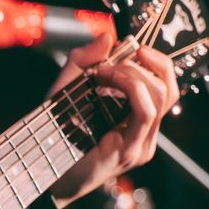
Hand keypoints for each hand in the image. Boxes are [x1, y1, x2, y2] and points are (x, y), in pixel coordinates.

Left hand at [49, 36, 179, 205]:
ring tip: (106, 70)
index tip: (129, 47)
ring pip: (161, 97)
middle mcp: (145, 133)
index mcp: (137, 120)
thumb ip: (83, 62)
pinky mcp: (131, 152)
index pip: (164, 85)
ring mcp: (142, 144)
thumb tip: (107, 37)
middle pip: (169, 88)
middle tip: (114, 59)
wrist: (39, 171)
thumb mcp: (65, 89)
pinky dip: (131, 88)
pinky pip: (145, 112)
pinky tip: (109, 79)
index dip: (154, 61)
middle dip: (146, 63)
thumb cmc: (53, 134)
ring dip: (134, 73)